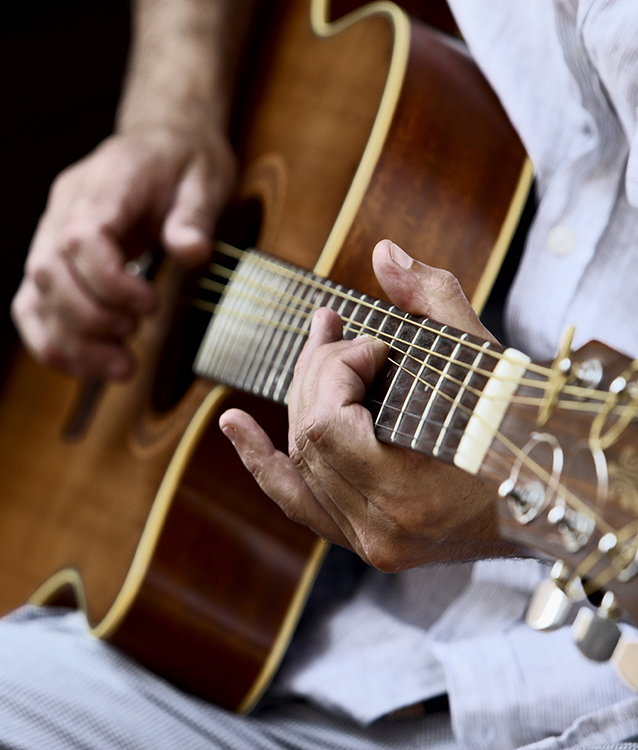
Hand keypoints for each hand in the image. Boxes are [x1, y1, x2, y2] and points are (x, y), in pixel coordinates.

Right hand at [11, 125, 235, 379]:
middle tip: (134, 338)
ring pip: (34, 296)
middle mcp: (63, 208)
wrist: (162, 140)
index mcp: (104, 183)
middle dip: (90, 320)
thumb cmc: (184, 161)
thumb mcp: (206, 178)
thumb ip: (195, 216)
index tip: (148, 305)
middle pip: (48, 272)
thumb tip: (192, 252)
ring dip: (71, 343)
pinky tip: (86, 367)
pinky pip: (31, 307)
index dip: (108, 281)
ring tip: (120, 368)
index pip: (80, 237)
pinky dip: (52, 343)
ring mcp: (49, 234)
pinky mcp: (50, 261)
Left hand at [219, 240, 518, 570]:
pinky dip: (264, 463)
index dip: (335, 370)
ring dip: (297, 401)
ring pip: (299, 465)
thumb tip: (383, 252)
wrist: (566, 500)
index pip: (326, 426)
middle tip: (335, 332)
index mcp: (411, 496)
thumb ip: (434, 304)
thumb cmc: (532, 430)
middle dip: (316, 374)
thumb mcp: (487, 365)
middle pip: (307, 440)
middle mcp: (382, 533)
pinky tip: (233, 426)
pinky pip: (299, 504)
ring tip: (311, 348)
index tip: (374, 343)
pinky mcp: (367, 542)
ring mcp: (372, 544)